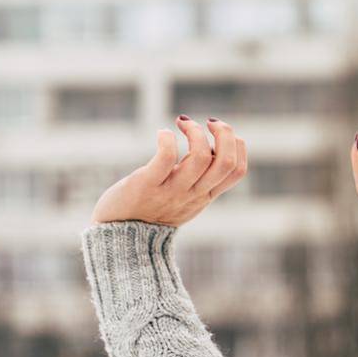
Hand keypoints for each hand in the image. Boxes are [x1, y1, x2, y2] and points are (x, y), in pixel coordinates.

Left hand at [90, 116, 247, 225]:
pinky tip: (162, 133)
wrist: (119, 234)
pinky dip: (167, 138)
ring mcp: (171, 191)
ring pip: (200, 157)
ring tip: (182, 123)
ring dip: (195, 131)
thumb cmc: (152, 210)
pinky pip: (165, 157)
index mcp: (205, 196)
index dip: (237, 145)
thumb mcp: (185, 198)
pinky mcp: (146, 185)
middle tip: (209, 122)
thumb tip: (213, 148)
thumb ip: (200, 180)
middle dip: (225, 133)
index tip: (218, 133)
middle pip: (225, 162)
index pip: (237, 171)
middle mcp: (193, 195)